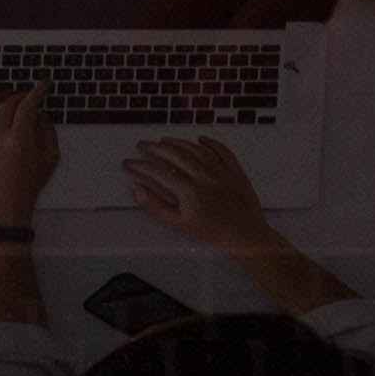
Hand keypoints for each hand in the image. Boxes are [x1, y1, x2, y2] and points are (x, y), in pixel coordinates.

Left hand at [0, 86, 57, 218]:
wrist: (5, 207)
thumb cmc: (27, 187)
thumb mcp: (50, 159)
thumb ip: (48, 132)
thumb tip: (41, 114)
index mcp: (19, 140)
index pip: (28, 105)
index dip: (37, 92)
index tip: (42, 86)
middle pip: (7, 104)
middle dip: (19, 95)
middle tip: (26, 95)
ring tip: (4, 96)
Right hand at [121, 134, 276, 256]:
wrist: (246, 236)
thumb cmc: (213, 233)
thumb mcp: (180, 224)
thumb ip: (156, 206)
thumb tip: (137, 189)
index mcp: (189, 190)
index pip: (158, 172)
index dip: (140, 166)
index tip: (129, 163)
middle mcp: (204, 175)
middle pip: (175, 155)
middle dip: (155, 148)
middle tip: (142, 145)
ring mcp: (220, 170)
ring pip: (195, 149)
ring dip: (177, 142)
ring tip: (164, 140)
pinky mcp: (234, 170)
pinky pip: (221, 150)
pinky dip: (210, 143)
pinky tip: (201, 139)